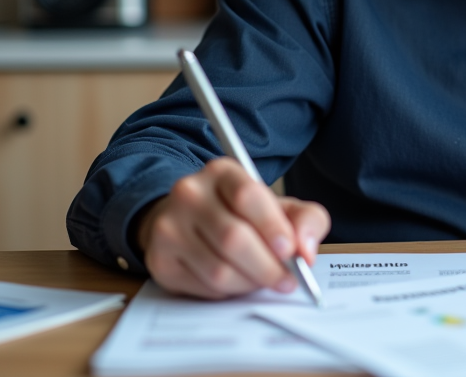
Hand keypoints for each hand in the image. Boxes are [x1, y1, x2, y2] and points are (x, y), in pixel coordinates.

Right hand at [136, 157, 330, 299]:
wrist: (187, 221)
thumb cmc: (241, 215)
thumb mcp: (278, 207)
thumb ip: (306, 220)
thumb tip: (306, 250)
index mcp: (222, 172)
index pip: (248, 197)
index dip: (273, 228)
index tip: (291, 252)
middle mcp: (189, 193)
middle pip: (233, 238)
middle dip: (267, 267)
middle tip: (287, 280)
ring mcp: (168, 226)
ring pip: (218, 269)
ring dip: (249, 283)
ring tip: (261, 281)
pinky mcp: (159, 259)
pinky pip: (202, 287)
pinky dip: (227, 292)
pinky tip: (235, 281)